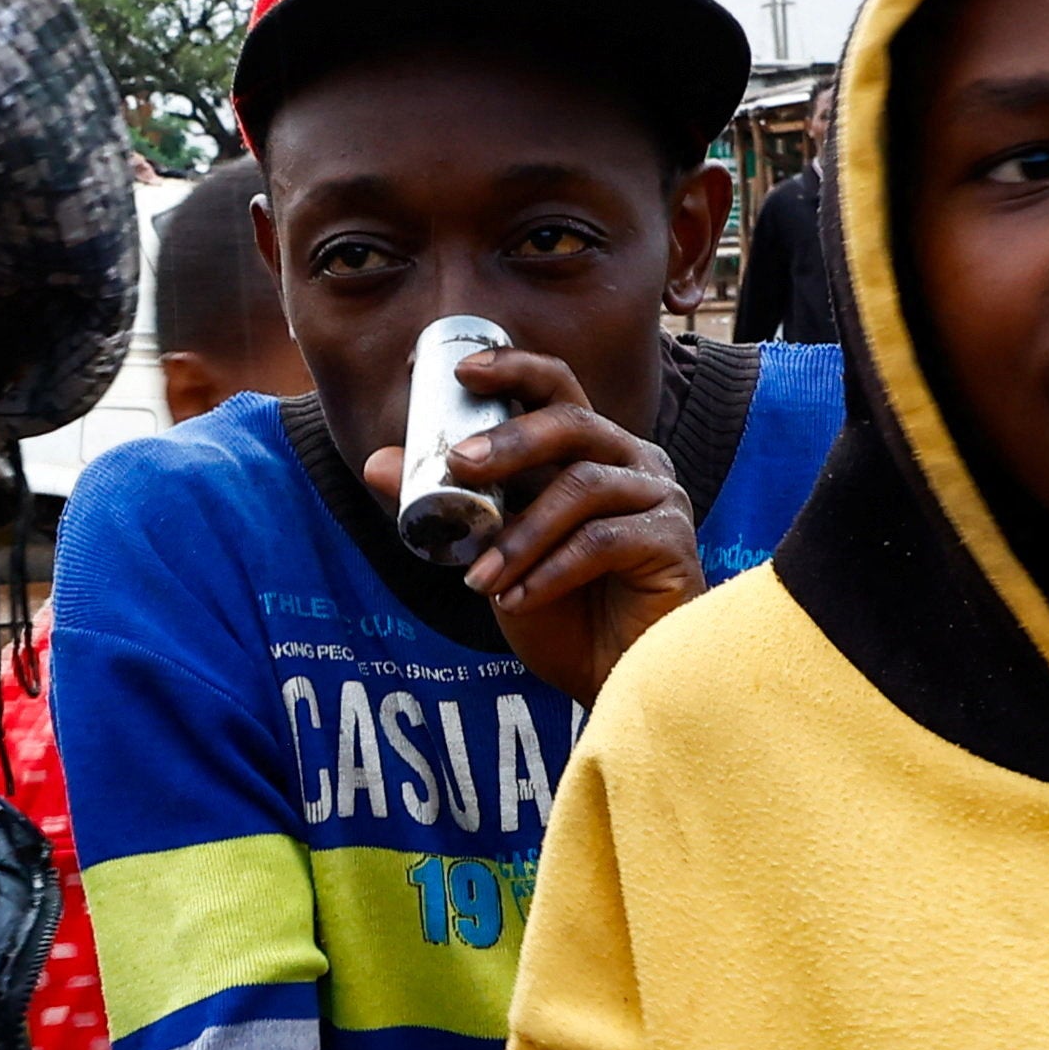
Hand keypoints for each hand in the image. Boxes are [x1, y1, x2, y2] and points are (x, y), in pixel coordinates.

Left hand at [371, 345, 703, 703]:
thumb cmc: (560, 613)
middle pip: (571, 422)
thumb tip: (375, 463)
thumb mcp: (490, 556)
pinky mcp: (672, 542)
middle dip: (510, 440)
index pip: (556, 389)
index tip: (457, 371)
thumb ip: (447, 509)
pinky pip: (603, 541)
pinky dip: (550, 571)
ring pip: (582, 487)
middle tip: (459, 464)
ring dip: (520, 535)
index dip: (512, 367)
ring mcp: (659, 497)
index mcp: (590, 450)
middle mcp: (631, 460)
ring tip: (477, 581)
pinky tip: (516, 602)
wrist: (611, 681)